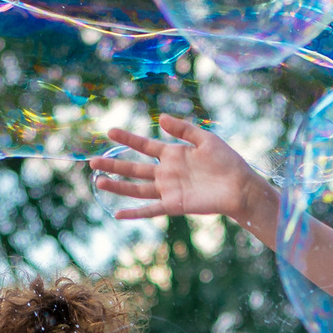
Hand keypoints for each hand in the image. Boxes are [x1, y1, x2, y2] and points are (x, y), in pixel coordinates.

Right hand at [90, 116, 265, 222]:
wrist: (240, 186)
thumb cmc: (227, 161)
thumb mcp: (205, 139)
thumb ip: (183, 129)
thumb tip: (160, 118)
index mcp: (172, 154)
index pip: (144, 146)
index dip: (127, 139)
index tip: (110, 131)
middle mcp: (166, 173)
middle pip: (134, 169)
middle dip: (113, 165)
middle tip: (92, 162)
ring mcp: (168, 190)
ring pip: (136, 189)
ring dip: (117, 186)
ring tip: (99, 181)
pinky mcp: (174, 205)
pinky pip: (150, 210)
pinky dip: (135, 213)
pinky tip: (118, 214)